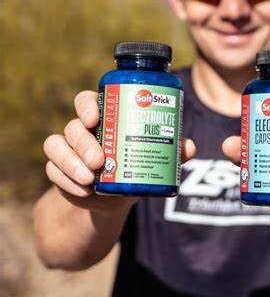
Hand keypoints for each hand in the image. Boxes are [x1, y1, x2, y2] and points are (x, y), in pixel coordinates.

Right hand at [43, 90, 195, 211]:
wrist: (116, 195)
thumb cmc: (137, 164)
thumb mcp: (153, 156)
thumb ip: (172, 150)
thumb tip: (190, 147)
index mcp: (104, 118)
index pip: (87, 101)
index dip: (86, 105)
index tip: (95, 117)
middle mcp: (83, 130)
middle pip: (73, 125)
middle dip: (83, 141)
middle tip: (100, 158)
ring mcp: (68, 150)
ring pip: (57, 145)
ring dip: (71, 161)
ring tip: (90, 177)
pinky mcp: (59, 170)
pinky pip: (52, 170)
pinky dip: (65, 180)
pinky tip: (83, 189)